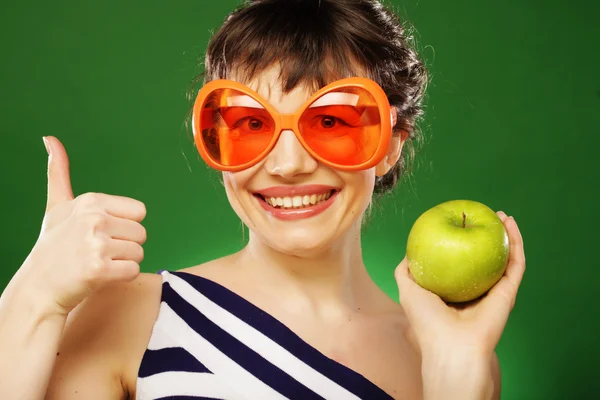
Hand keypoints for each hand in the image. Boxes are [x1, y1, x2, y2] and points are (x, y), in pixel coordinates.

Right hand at [17, 136, 146, 315]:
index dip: (124, 226)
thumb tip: (50, 139)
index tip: (101, 234)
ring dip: (123, 263)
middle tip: (98, 252)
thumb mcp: (56, 207)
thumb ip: (59, 174)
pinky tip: (101, 277)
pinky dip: (122, 278)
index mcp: (91, 201)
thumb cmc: (53, 246)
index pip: (139, 212)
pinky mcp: (99, 269)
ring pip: (139, 253)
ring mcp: (96, 244)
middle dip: (125, 246)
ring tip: (98, 263)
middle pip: (141, 233)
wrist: (38, 287)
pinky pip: (133, 271)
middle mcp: (94, 219)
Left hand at [394, 211, 525, 359]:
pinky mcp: (509, 292)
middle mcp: (476, 290)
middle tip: (484, 214)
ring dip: (506, 235)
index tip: (459, 220)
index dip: (461, 240)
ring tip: (502, 215)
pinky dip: (516, 244)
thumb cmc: (427, 321)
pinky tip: (511, 226)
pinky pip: (515, 264)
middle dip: (486, 235)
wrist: (452, 346)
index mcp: (455, 291)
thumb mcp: (408, 290)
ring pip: (504, 258)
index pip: (460, 262)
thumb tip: (409, 252)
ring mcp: (494, 291)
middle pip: (484, 257)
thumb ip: (406, 271)